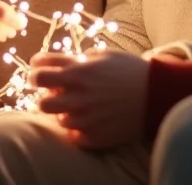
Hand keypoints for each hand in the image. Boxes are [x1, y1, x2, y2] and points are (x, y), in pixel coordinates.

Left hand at [30, 50, 149, 149]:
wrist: (156, 93)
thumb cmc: (129, 70)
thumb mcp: (103, 55)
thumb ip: (77, 59)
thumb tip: (56, 64)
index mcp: (79, 72)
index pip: (40, 73)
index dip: (35, 71)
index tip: (39, 72)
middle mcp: (79, 96)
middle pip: (42, 102)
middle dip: (44, 96)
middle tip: (53, 93)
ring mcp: (87, 118)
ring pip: (58, 120)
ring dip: (62, 112)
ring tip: (74, 106)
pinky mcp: (96, 136)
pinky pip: (74, 136)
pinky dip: (78, 129)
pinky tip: (88, 119)